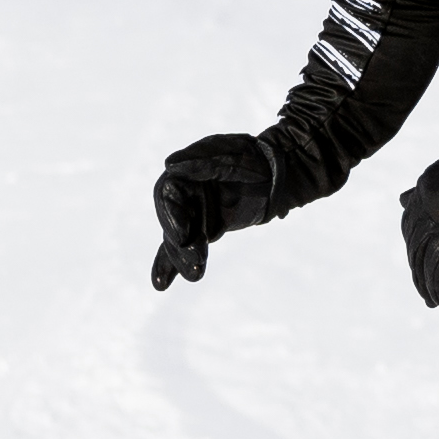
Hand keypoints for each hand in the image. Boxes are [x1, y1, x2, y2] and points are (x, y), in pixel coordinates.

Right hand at [150, 134, 277, 290]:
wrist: (277, 173)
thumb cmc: (255, 157)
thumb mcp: (232, 153)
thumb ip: (202, 160)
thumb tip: (169, 165)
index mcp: (185, 171)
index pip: (167, 195)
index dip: (171, 216)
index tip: (182, 236)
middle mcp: (184, 194)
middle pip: (172, 222)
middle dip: (180, 244)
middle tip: (197, 260)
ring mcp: (194, 213)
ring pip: (178, 239)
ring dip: (182, 259)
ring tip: (195, 275)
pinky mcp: (205, 229)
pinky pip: (186, 247)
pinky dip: (171, 265)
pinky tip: (161, 284)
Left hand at [397, 151, 438, 307]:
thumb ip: (422, 191)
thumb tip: (402, 200)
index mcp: (421, 195)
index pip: (410, 227)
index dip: (414, 247)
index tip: (419, 262)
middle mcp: (422, 212)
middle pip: (415, 249)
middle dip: (418, 272)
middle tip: (425, 291)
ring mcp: (434, 227)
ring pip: (424, 263)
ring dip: (427, 286)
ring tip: (433, 301)